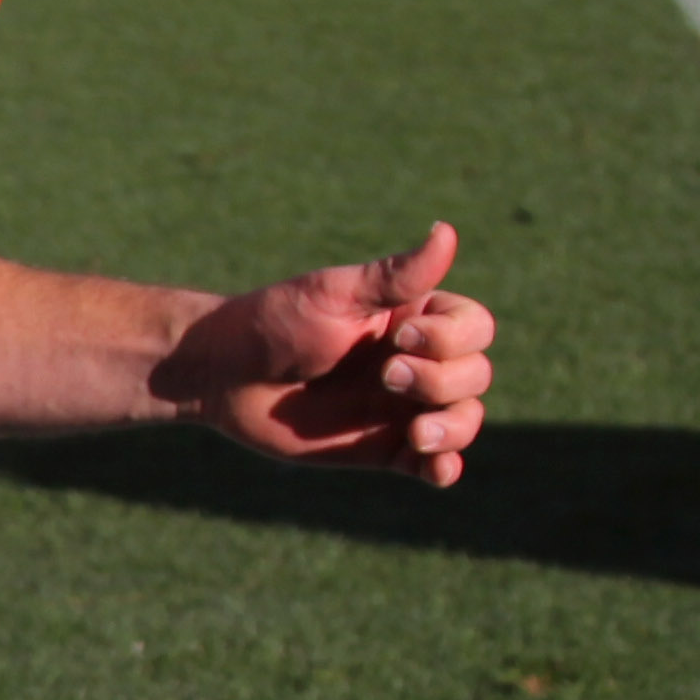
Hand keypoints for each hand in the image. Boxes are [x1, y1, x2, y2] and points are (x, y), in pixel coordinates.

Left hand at [153, 221, 494, 485]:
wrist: (224, 375)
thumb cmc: (274, 322)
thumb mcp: (333, 294)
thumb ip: (395, 275)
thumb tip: (446, 232)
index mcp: (413, 317)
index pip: (475, 327)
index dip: (452, 337)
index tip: (398, 339)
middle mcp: (419, 361)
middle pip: (475, 374)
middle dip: (441, 379)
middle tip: (385, 376)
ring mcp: (404, 407)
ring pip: (465, 418)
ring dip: (454, 427)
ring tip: (416, 433)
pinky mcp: (384, 449)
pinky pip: (435, 464)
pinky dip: (445, 467)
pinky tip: (433, 465)